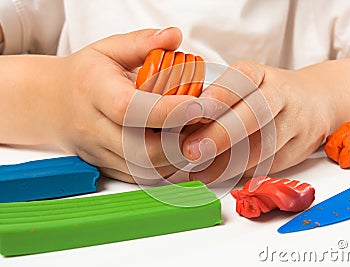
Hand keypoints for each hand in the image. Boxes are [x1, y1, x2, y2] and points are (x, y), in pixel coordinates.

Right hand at [15, 28, 203, 183]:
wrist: (50, 103)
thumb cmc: (86, 75)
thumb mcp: (108, 49)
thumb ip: (142, 42)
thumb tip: (174, 36)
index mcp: (94, 91)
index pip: (129, 108)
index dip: (166, 111)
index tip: (197, 105)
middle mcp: (93, 127)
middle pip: (139, 148)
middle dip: (179, 143)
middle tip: (203, 127)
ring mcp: (98, 151)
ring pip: (142, 169)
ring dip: (176, 160)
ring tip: (196, 140)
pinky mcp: (104, 167)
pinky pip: (138, 177)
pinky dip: (164, 171)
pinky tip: (181, 156)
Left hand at [179, 62, 335, 182]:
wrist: (316, 100)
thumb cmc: (266, 93)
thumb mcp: (245, 84)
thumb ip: (216, 100)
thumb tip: (176, 124)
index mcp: (260, 73)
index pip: (242, 79)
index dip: (219, 95)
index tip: (195, 110)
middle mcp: (281, 95)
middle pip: (254, 114)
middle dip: (220, 135)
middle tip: (191, 150)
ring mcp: (294, 122)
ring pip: (262, 145)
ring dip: (226, 163)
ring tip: (198, 172)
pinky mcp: (299, 149)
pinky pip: (268, 164)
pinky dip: (240, 172)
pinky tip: (218, 175)